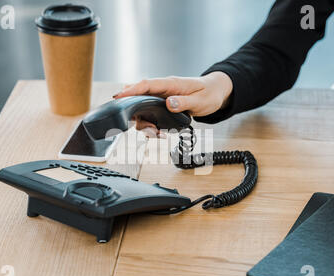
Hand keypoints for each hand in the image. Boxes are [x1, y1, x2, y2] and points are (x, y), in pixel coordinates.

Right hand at [113, 72, 232, 136]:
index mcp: (170, 84)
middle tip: (148, 129)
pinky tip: (161, 133)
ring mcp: (160, 99)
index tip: (118, 97)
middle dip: (136, 114)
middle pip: (138, 98)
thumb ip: (184, 103)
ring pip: (142, 111)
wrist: (215, 93)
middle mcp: (162, 90)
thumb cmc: (209, 92)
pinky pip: (150, 116)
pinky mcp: (161, 107)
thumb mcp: (200, 100)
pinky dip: (152, 127)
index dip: (130, 90)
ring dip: (145, 125)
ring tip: (158, 134)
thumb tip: (169, 103)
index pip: (146, 84)